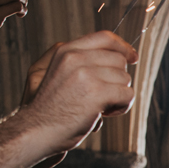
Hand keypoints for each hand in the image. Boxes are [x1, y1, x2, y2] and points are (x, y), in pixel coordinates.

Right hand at [14, 31, 137, 152]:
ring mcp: (85, 74)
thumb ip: (81, 61)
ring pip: (125, 78)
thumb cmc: (50, 108)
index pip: (104, 37)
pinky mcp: (96, 92)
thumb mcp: (59, 73)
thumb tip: (117, 56)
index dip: (123, 47)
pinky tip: (105, 113)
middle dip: (117, 80)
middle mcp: (74, 57)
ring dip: (118, 96)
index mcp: (65, 50)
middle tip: (102, 97)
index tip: (133, 57)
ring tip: (100, 107)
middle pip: (119, 60)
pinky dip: (122, 107)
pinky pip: (127, 94)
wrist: (36, 130)